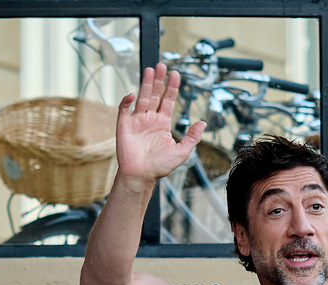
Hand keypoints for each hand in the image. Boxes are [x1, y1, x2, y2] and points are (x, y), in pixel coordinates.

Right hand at [116, 62, 206, 184]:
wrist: (141, 176)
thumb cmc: (160, 167)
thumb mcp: (181, 152)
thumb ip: (192, 137)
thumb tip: (203, 123)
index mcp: (162, 123)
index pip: (168, 101)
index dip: (172, 88)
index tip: (176, 74)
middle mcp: (150, 119)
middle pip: (155, 94)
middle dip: (159, 80)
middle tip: (162, 65)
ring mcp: (137, 121)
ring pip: (142, 97)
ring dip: (146, 84)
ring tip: (150, 69)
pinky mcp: (124, 125)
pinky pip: (124, 109)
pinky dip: (127, 101)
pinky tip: (133, 94)